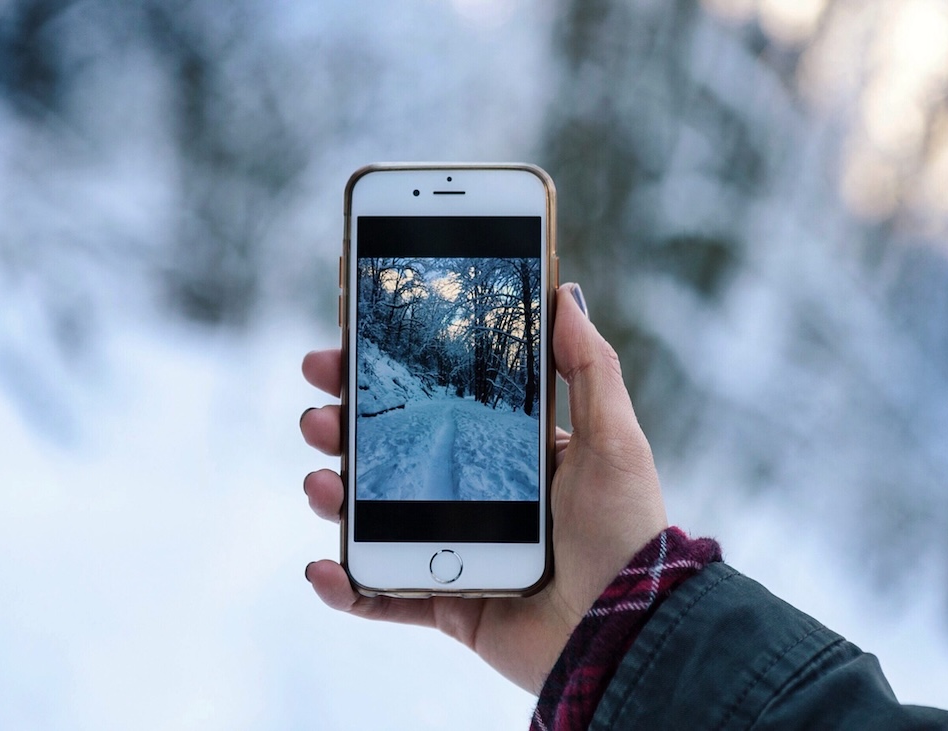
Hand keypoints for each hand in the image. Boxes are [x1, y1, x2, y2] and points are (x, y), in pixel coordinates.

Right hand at [300, 283, 667, 693]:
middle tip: (319, 408)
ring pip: (374, 516)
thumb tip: (566, 294)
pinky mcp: (446, 602)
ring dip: (334, 496)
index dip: (388, 375)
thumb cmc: (625, 529)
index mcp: (506, 452)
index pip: (434, 402)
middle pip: (390, 453)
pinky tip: (325, 568)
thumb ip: (590, 368)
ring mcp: (454, 548)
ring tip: (321, 483)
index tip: (347, 345)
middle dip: (344, 426)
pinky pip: (382, 594)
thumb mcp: (614, 439)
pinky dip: (347, 587)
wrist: (628, 629)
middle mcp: (473, 494)